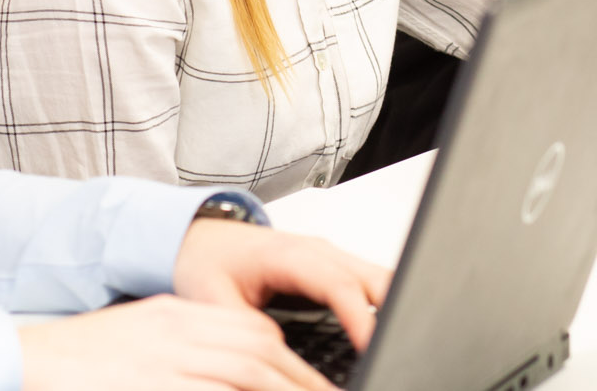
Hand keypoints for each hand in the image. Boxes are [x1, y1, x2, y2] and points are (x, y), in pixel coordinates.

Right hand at [19, 294, 331, 390]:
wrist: (28, 357)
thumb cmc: (82, 356)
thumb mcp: (142, 340)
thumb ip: (184, 349)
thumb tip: (226, 372)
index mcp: (176, 315)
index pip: (251, 330)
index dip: (287, 359)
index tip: (309, 380)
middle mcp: (177, 331)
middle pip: (257, 349)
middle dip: (299, 378)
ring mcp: (165, 358)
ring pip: (244, 372)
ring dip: (282, 389)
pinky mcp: (152, 381)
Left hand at [174, 220, 389, 354]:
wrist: (200, 238)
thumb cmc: (206, 262)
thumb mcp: (213, 301)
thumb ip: (244, 330)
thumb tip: (269, 360)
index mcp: (289, 256)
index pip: (339, 285)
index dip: (361, 318)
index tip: (373, 347)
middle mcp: (316, 251)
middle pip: (374, 276)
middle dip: (394, 310)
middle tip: (396, 349)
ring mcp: (329, 257)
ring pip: (378, 278)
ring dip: (391, 307)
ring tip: (394, 344)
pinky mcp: (332, 268)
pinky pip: (368, 284)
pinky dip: (382, 306)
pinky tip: (383, 334)